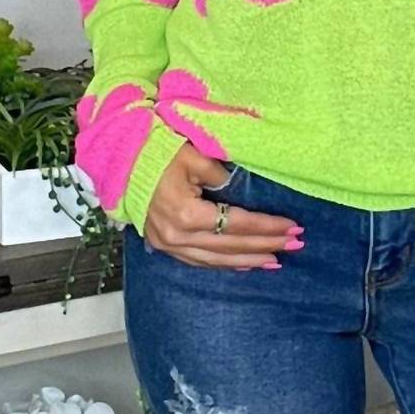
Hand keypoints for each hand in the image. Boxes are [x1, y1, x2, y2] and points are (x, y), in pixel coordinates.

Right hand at [142, 144, 301, 270]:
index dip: (268, 227)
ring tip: (276, 260)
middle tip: (296, 245)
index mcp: (186, 214)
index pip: (238, 224)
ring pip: (216, 260)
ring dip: (249, 260)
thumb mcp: (194, 155)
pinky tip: (243, 264)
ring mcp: (167, 244)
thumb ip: (222, 175)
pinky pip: (199, 261)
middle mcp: (177, 236)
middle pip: (231, 246)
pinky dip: (224, 264)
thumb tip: (240, 191)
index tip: (293, 227)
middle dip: (266, 245)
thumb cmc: (156, 150)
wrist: (118, 157)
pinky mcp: (162, 244)